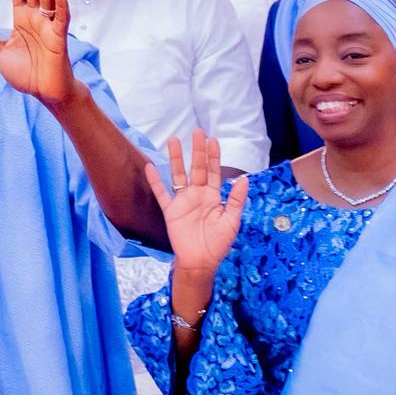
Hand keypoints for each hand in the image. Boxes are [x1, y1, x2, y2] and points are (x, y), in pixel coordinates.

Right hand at [141, 128, 247, 273]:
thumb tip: (244, 179)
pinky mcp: (171, 211)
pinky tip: (151, 166)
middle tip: (198, 132)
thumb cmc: (218, 243)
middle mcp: (198, 195)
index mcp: (213, 197)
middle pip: (197, 168)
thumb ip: (237, 200)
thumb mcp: (232, 221)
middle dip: (198, 151)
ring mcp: (183, 201)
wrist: (201, 262)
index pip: (214, 172)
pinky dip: (155, 181)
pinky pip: (162, 193)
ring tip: (173, 140)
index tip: (213, 140)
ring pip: (179, 175)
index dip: (214, 157)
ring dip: (177, 158)